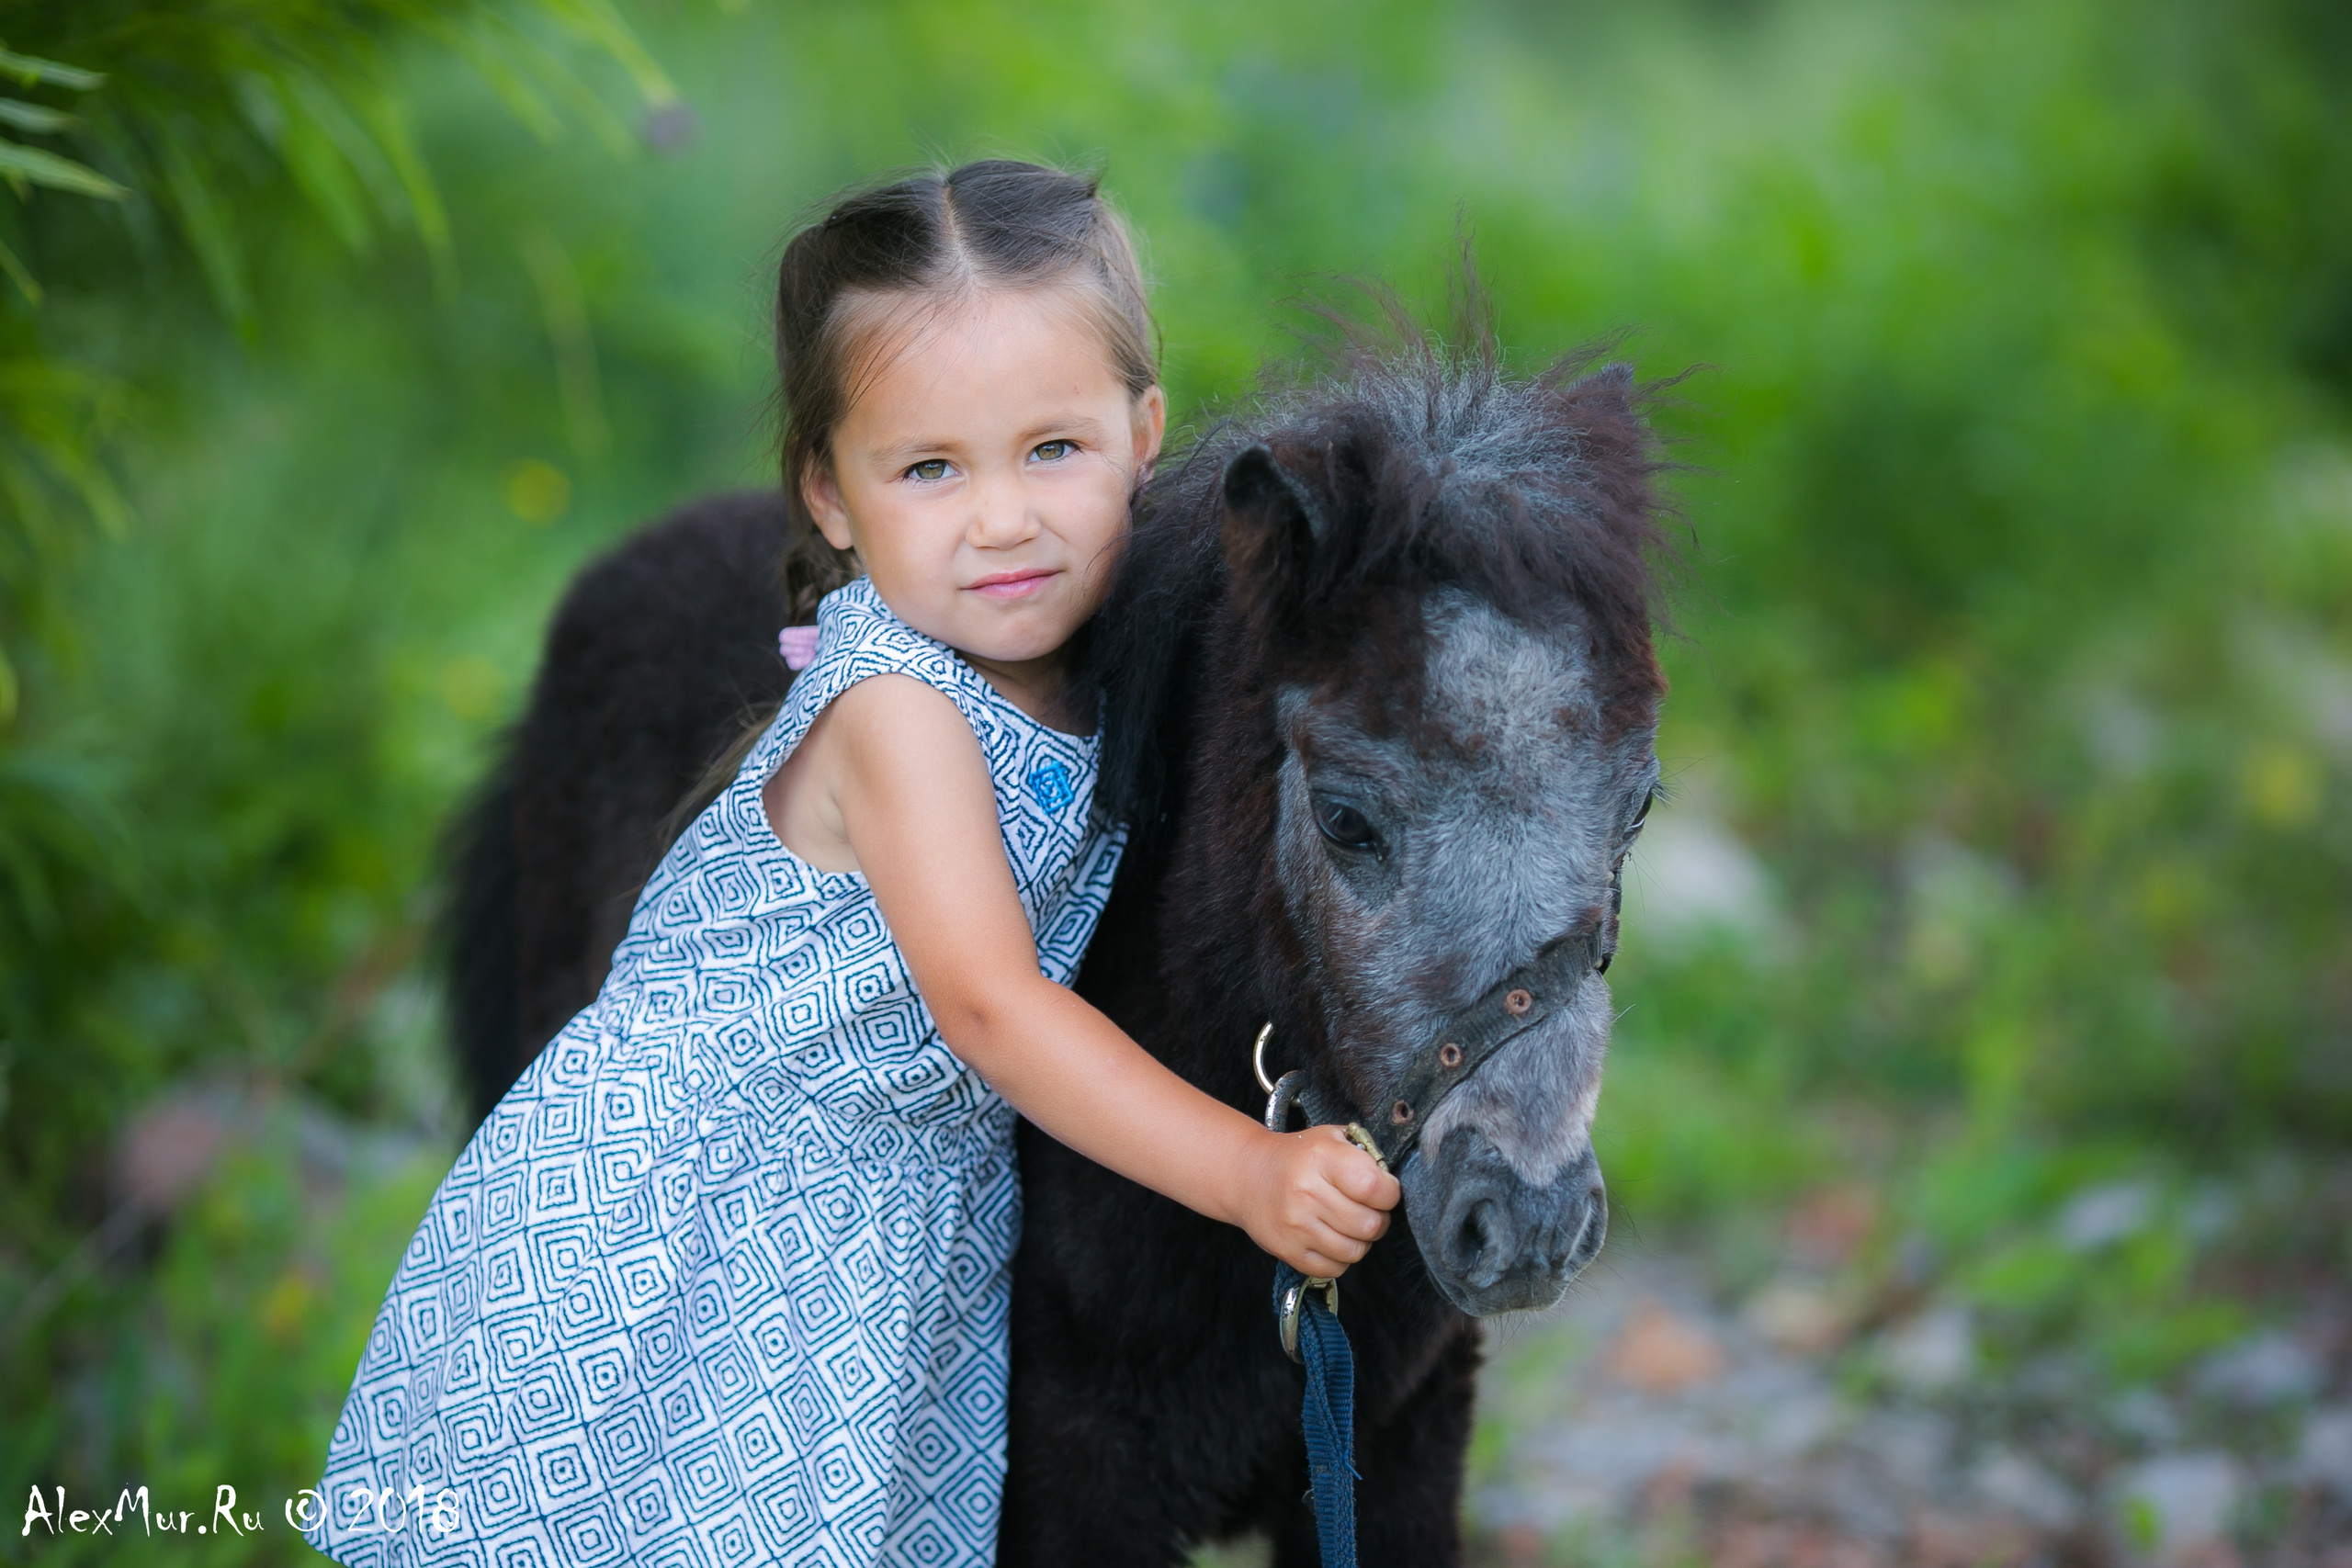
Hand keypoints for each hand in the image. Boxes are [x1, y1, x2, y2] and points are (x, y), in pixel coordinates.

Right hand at [1237, 1124, 1402, 1276]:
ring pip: (1355, 1251)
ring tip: (1348, 1223)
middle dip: (1378, 1218)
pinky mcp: (1288, 1251)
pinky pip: (1335, 1268)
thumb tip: (1391, 1183)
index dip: (1390, 1192)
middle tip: (1366, 1209)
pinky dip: (1340, 1257)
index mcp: (1322, 1158)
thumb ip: (1365, 1153)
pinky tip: (1331, 1237)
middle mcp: (1307, 1193)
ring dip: (1360, 1240)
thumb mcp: (1331, 1137)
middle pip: (1370, 1225)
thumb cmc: (1299, 1156)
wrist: (1248, 1176)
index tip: (1384, 1189)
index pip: (1376, 1188)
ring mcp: (1296, 1226)